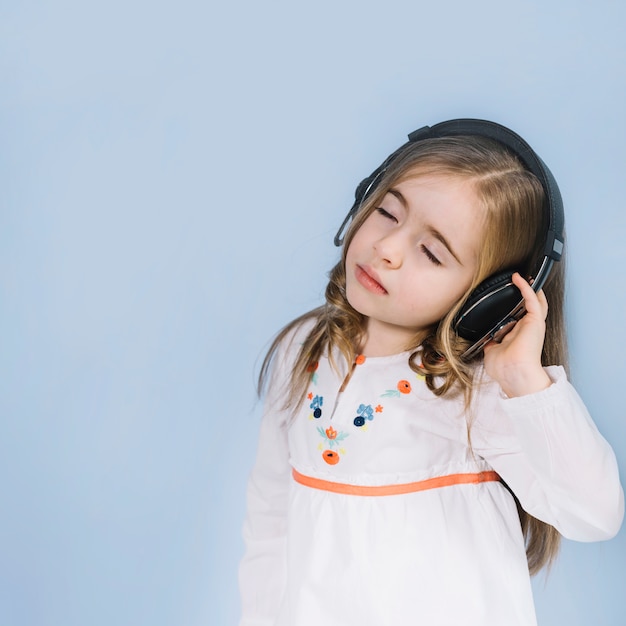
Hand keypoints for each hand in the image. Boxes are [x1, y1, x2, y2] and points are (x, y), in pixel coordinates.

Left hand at [482, 272, 551, 397]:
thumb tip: (486, 339)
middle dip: (525, 293)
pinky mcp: (535, 321)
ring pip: (535, 301)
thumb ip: (491, 343)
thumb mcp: (492, 352)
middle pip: (530, 307)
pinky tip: (519, 278)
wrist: (513, 373)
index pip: (518, 317)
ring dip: (529, 288)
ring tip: (522, 276)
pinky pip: (532, 299)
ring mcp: (532, 325)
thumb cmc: (504, 368)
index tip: (506, 296)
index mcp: (518, 336)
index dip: (514, 306)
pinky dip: (526, 288)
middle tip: (518, 281)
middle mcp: (527, 329)